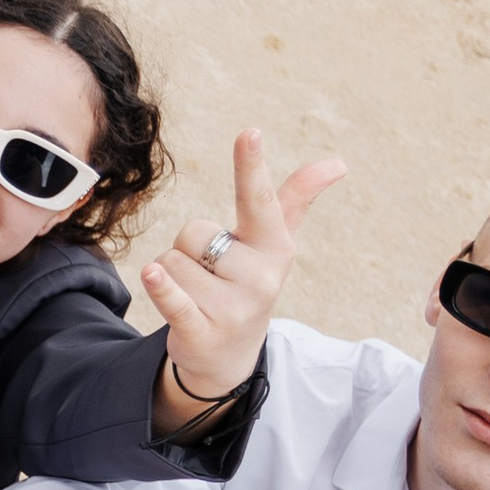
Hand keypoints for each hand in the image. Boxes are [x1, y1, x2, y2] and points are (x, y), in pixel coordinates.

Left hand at [144, 131, 344, 405]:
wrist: (228, 356)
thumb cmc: (246, 284)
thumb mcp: (273, 245)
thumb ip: (295, 201)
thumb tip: (336, 163)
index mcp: (274, 247)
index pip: (259, 200)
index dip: (251, 166)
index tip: (250, 132)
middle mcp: (259, 276)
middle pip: (193, 232)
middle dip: (188, 250)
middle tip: (208, 275)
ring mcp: (232, 306)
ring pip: (170, 260)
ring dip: (172, 276)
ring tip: (196, 296)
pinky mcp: (201, 330)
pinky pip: (171, 295)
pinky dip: (159, 285)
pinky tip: (152, 276)